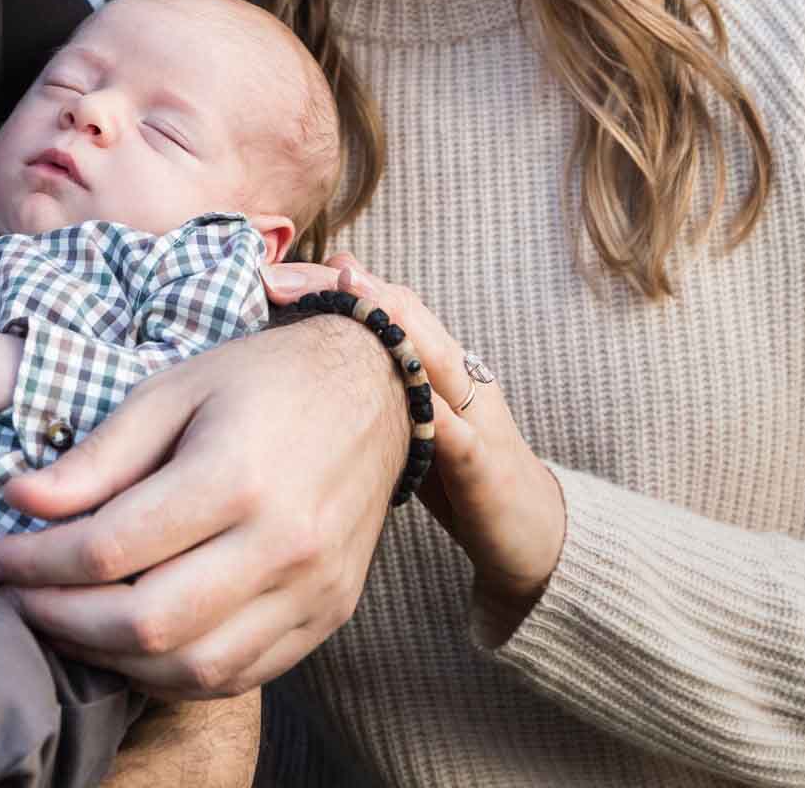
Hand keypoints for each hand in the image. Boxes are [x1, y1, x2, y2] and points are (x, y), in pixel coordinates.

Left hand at [0, 316, 402, 699]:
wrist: (376, 390)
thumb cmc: (262, 380)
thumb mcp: (170, 390)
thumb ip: (97, 456)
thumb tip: (20, 502)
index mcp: (234, 475)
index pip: (110, 548)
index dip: (35, 564)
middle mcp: (282, 542)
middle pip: (147, 622)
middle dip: (60, 621)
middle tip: (14, 599)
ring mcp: (312, 589)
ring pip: (192, 667)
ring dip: (110, 659)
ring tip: (63, 623)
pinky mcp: (327, 616)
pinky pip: (237, 676)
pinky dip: (170, 674)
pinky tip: (129, 643)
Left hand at [268, 256, 566, 643]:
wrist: (531, 531)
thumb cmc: (453, 473)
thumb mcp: (407, 417)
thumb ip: (371, 379)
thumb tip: (306, 342)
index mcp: (432, 364)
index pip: (384, 302)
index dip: (330, 282)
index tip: (273, 274)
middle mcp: (457, 376)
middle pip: (406, 313)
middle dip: (348, 289)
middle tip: (282, 279)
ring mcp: (477, 418)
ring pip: (438, 358)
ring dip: (393, 324)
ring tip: (348, 292)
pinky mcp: (488, 468)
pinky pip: (463, 438)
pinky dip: (437, 416)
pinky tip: (402, 402)